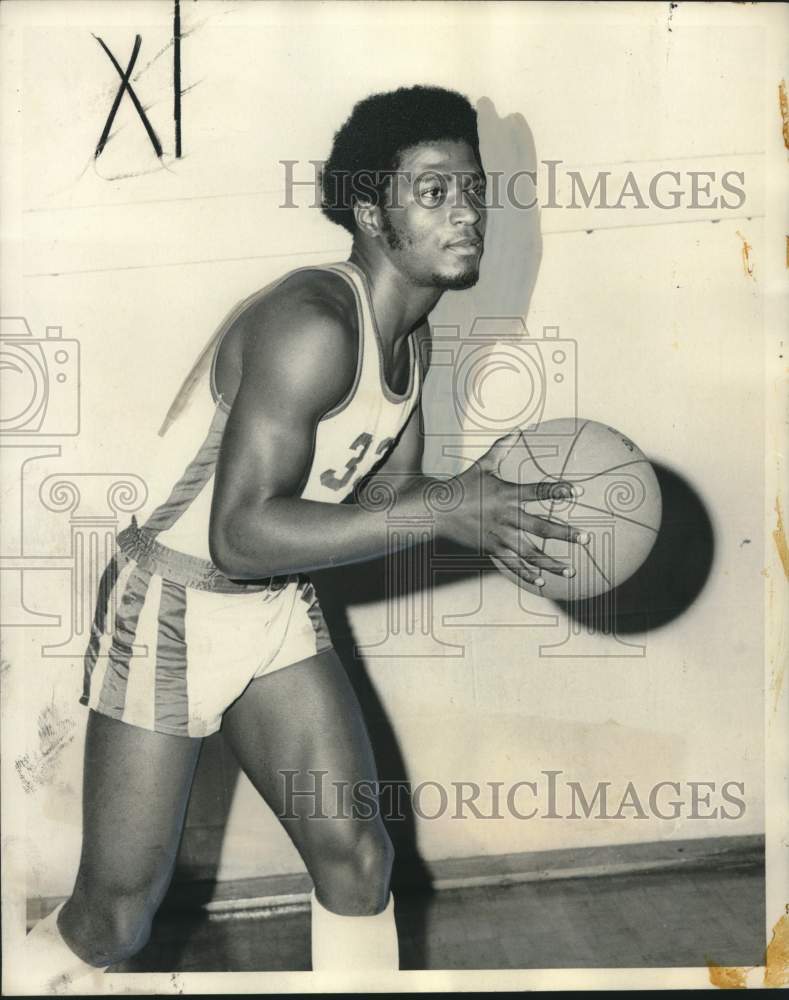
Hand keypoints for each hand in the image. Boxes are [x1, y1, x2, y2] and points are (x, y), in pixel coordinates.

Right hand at [441, 430, 589, 588]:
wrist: (437, 511)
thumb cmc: (462, 485)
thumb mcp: (482, 465)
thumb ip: (501, 448)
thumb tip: (518, 430)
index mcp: (507, 495)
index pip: (538, 491)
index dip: (558, 490)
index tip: (577, 491)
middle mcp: (506, 517)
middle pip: (541, 528)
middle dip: (565, 534)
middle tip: (586, 538)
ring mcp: (499, 536)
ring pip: (530, 553)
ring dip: (552, 563)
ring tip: (572, 570)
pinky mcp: (491, 548)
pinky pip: (512, 565)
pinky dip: (527, 575)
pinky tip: (542, 582)